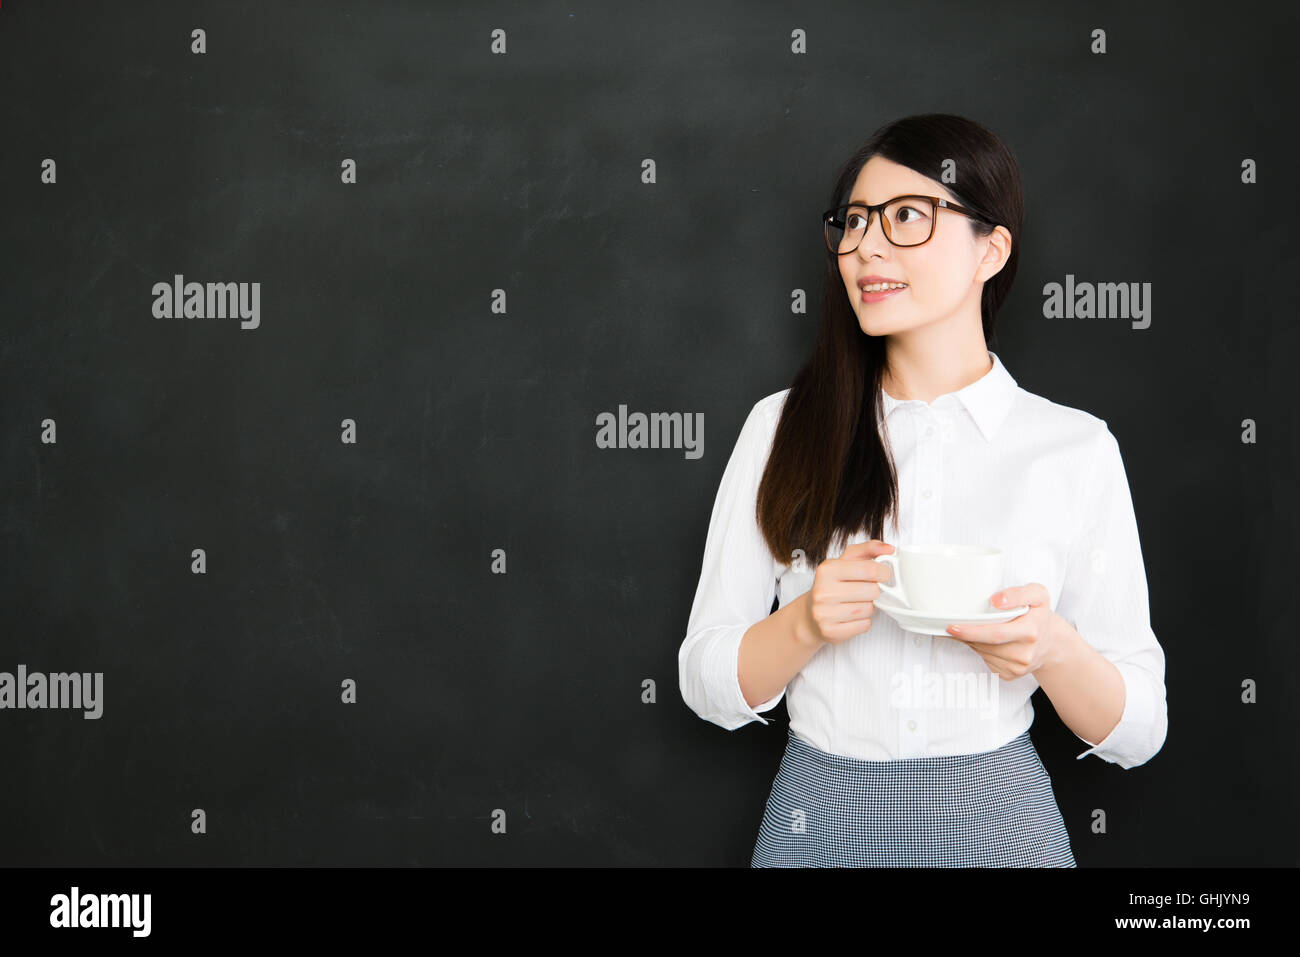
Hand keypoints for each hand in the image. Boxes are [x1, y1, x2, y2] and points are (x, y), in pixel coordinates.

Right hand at [798, 539, 896, 646]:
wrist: (810, 614)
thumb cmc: (832, 585)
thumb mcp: (845, 562)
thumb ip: (867, 550)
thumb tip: (889, 548)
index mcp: (828, 569)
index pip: (870, 569)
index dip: (884, 572)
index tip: (883, 575)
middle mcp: (823, 591)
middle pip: (872, 591)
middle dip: (874, 591)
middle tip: (865, 591)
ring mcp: (824, 612)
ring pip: (868, 609)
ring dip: (869, 607)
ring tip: (857, 603)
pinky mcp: (830, 631)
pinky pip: (863, 626)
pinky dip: (863, 622)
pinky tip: (852, 617)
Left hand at [943, 583, 1070, 679]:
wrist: (1051, 642)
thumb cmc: (1039, 616)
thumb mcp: (1037, 595)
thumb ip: (1018, 593)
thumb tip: (996, 600)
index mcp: (1030, 632)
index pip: (996, 633)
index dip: (972, 631)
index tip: (953, 627)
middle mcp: (1025, 653)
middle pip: (986, 645)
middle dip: (967, 636)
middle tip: (952, 627)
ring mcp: (1018, 667)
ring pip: (984, 654)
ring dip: (973, 642)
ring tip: (975, 630)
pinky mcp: (1011, 674)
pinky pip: (987, 662)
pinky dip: (981, 651)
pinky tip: (986, 642)